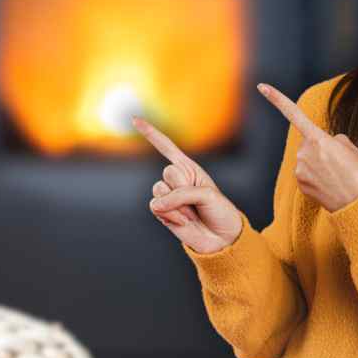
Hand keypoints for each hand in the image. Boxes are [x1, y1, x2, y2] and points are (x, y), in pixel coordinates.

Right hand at [131, 116, 243, 253]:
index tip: (134, 120)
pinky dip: (170, 214)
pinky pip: (156, 207)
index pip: (167, 147)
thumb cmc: (219, 211)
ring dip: (178, 204)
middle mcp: (176, 180)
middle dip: (184, 188)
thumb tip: (156, 205)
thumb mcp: (206, 195)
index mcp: (189, 168)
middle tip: (198, 201)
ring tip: (192, 213)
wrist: (222, 238)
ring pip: (159, 190)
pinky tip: (183, 221)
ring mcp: (168, 197)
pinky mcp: (162, 213)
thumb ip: (180, 195)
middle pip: (168, 173)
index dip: (151, 133)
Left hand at [256, 83, 357, 212]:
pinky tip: (329, 184)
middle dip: (320, 149)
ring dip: (319, 164)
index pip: (293, 114)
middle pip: (308, 143)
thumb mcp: (351, 148)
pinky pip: (306, 174)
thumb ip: (333, 140)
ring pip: (307, 160)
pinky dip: (316, 178)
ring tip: (337, 175)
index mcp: (318, 138)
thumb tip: (325, 145)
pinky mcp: (300, 184)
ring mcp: (300, 169)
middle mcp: (304, 152)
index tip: (261, 86)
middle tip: (339, 163)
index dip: (276, 99)